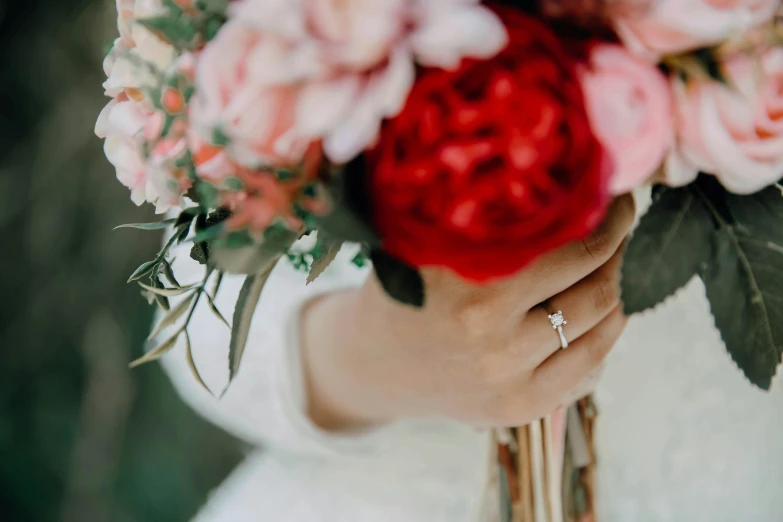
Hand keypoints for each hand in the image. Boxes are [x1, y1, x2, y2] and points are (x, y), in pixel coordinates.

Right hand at [301, 195, 634, 429]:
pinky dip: (608, 328)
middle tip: (621, 217)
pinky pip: (592, 363)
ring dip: (620, 282)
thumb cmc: (405, 287)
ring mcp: (509, 379)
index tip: (612, 190)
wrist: (373, 362)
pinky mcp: (522, 407)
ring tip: (617, 256)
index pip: (569, 241)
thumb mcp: (427, 240)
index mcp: (469, 287)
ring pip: (601, 322)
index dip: (604, 211)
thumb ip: (486, 214)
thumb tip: (565, 177)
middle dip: (619, 243)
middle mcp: (492, 338)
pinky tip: (606, 304)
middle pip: (596, 281)